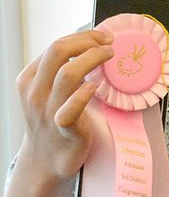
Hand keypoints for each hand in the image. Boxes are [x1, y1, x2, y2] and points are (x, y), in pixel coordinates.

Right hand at [16, 30, 114, 178]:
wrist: (45, 159)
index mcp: (30, 78)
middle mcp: (35, 91)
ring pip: (67, 74)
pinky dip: (84, 94)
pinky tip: (95, 87)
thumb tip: (89, 46)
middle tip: (109, 42)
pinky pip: (71, 108)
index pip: (55, 46)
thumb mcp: (46, 92)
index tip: (102, 37)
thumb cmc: (53, 121)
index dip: (82, 37)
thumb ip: (59, 72)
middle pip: (58, 51)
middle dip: (87, 41)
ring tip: (110, 56)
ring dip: (92, 59)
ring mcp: (46, 109)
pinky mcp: (63, 127)